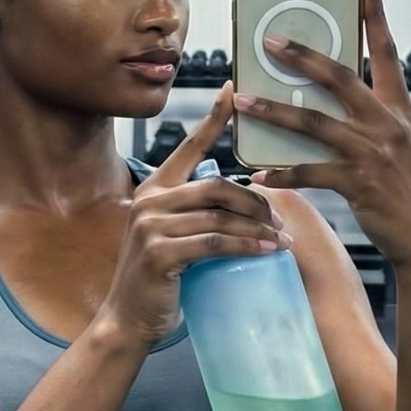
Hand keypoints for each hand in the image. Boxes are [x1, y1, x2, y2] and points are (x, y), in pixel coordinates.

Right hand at [100, 81, 292, 344]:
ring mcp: (151, 226)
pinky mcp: (160, 252)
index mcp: (155, 188)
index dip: (213, 117)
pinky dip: (246, 246)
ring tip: (281, 240)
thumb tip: (246, 201)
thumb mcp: (175, 235)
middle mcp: (150, 200)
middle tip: (279, 220)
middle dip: (254, 201)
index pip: (189, 146)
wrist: (128, 319)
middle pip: (216, 185)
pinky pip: (215, 242)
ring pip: (219, 216)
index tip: (234, 91)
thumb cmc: (159, 278)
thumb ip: (196, 212)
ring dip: (257, 228)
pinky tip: (266, 252)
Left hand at [232, 0, 410, 269]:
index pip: (387, 53)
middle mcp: (386, 124)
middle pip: (340, 78)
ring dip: (274, 111)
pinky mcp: (357, 183)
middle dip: (303, 56)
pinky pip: (310, 172)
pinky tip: (259, 172)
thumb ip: (372, 113)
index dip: (377, 17)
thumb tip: (333, 87)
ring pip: (313, 123)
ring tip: (244, 100)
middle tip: (269, 40)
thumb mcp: (398, 140)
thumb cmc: (405, 187)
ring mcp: (372, 153)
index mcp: (399, 108)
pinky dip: (282, 173)